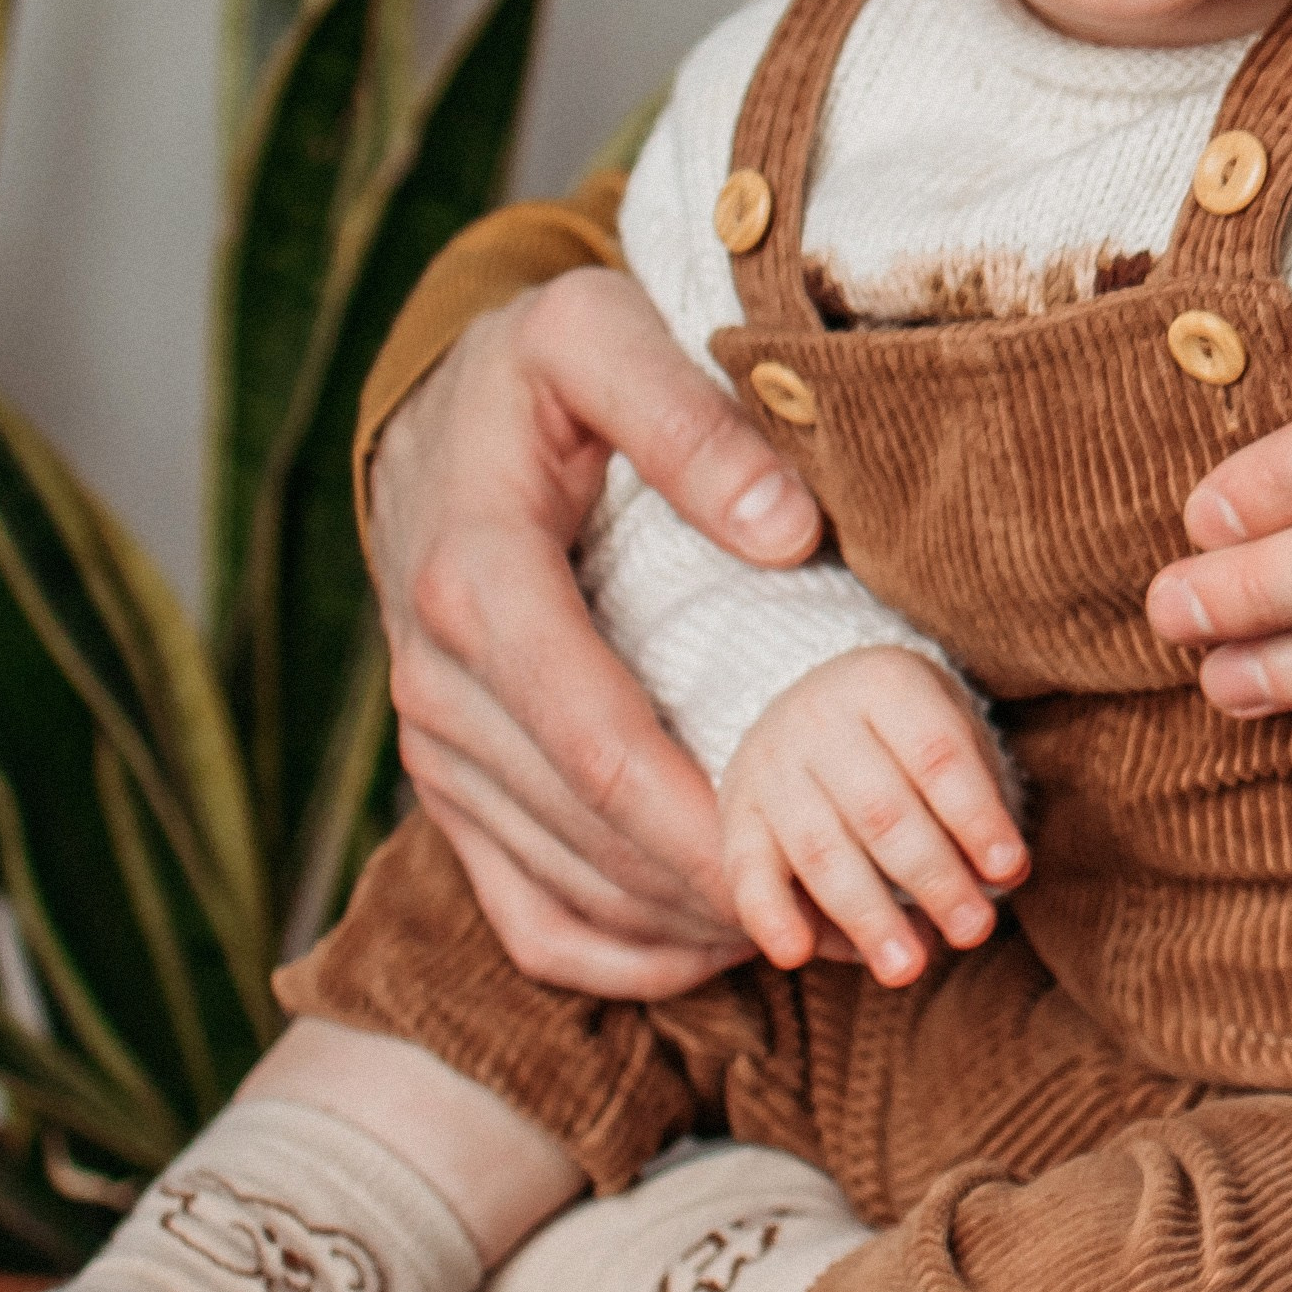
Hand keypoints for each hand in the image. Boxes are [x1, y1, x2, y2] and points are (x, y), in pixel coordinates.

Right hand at [371, 266, 824, 996]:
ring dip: (690, 930)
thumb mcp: (598, 335)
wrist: (432, 421)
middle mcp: (438, 686)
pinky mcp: (451, 792)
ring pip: (566, 894)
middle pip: (592, 838)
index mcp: (475, 584)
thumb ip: (687, 421)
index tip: (809, 865)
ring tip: (820, 926)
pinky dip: (623, 956)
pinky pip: (528, 918)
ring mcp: (437, 752)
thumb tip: (784, 530)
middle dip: (724, 890)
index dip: (705, 827)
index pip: (598, 747)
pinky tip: (720, 946)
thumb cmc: (536, 375)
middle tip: (859, 916)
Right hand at [720, 652, 1027, 984]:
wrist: (811, 701)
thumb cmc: (906, 737)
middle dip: (934, 877)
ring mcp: (771, 766)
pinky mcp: (738, 813)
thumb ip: (973, 803)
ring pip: (822, 849)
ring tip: (908, 968)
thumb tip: (992, 882)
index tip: (1010, 871)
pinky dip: (769, 915)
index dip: (975, 816)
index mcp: (886, 685)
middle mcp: (820, 719)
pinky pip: (747, 869)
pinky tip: (797, 954)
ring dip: (868, 915)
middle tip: (974, 931)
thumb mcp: (950, 732)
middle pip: (882, 809)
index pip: (937, 755)